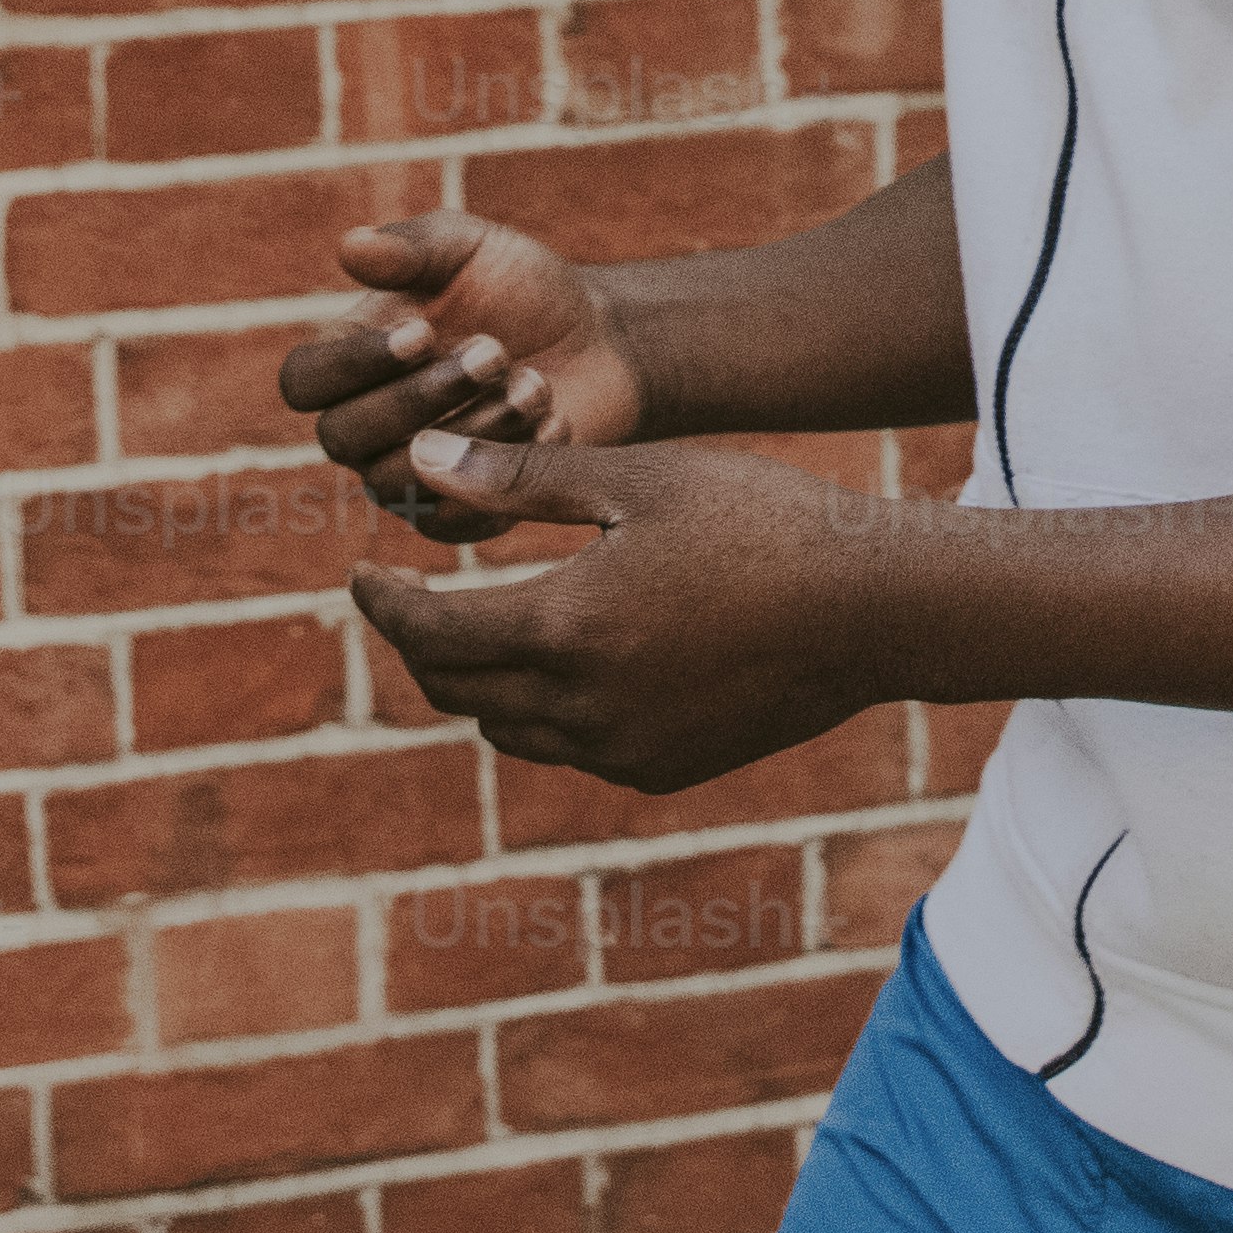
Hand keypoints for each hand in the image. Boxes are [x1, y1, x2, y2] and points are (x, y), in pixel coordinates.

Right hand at [279, 209, 645, 535]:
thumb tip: (350, 245)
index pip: (304, 382)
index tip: (421, 333)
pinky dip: (505, 472)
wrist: (601, 338)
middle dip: (417, 398)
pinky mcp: (463, 509)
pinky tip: (554, 421)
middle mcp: (367, 423)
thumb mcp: (471, 248)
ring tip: (533, 384)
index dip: (350, 365)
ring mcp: (412, 472)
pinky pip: (455, 520)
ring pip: (399, 481)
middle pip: (342, 438)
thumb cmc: (523, 287)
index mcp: (352, 358)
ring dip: (472, 430)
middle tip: (493, 353)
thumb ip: (412, 248)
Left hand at [342, 437, 897, 790]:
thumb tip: (417, 462)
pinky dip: (544, 710)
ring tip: (482, 626)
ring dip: (478, 683)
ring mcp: (622, 751)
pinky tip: (567, 661)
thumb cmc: (757, 520)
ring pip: (508, 729)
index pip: (429, 634)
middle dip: (421, 646)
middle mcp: (583, 709)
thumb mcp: (635, 480)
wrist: (871, 609)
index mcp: (565, 628)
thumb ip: (518, 481)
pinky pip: (570, 749)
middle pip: (457, 691)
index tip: (361, 575)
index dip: (383, 606)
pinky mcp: (660, 770)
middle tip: (410, 602)